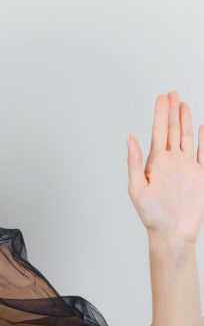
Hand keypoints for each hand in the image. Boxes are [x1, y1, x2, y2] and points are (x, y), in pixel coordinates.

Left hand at [127, 91, 203, 244]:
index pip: (158, 132)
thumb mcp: (137, 188)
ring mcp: (187, 167)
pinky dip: (203, 139)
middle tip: (171, 93)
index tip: (161, 98)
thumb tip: (130, 137)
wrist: (172, 232)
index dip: (159, 115)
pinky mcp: (201, 175)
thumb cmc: (152, 216)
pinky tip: (201, 127)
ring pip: (187, 138)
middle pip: (172, 131)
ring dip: (185, 121)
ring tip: (183, 103)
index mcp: (155, 163)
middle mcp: (171, 162)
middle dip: (172, 112)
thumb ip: (134, 162)